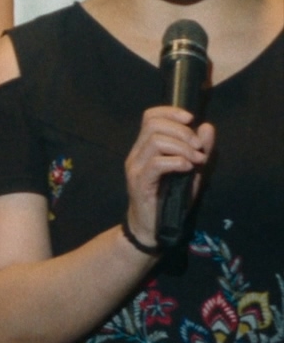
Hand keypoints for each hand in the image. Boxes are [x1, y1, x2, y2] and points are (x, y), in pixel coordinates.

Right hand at [122, 104, 214, 247]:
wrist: (153, 230)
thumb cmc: (171, 201)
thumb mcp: (192, 172)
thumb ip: (200, 150)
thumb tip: (207, 127)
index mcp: (145, 148)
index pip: (150, 116)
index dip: (171, 111)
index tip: (192, 120)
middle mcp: (136, 154)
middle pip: (154, 125)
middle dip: (182, 131)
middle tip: (199, 148)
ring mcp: (135, 167)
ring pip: (156, 141)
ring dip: (182, 147)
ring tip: (197, 160)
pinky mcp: (139, 183)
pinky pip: (157, 164)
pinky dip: (177, 162)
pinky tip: (188, 169)